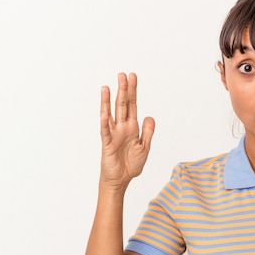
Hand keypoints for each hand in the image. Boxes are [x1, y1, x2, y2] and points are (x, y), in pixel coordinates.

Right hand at [99, 73, 154, 190]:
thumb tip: (149, 116)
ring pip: (111, 114)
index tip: (133, 77)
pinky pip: (106, 132)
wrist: (121, 180)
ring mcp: (113, 134)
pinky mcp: (107, 144)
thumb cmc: (131, 164)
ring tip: (107, 87)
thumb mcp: (145, 147)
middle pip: (122, 105)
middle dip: (123, 90)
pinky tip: (104, 114)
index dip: (133, 91)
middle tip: (123, 75)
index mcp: (132, 127)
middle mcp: (122, 127)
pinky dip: (105, 124)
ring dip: (109, 101)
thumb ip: (148, 132)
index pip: (132, 105)